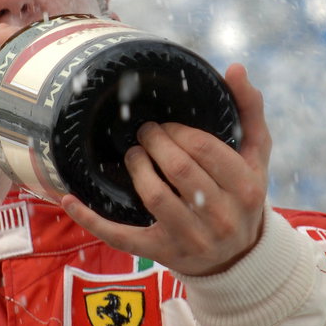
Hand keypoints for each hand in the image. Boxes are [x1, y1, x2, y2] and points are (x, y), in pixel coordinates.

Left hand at [62, 63, 272, 275]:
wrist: (239, 258)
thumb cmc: (242, 196)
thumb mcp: (255, 157)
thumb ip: (249, 112)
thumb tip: (236, 67)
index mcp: (248, 190)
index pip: (204, 148)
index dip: (178, 131)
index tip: (167, 126)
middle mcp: (223, 218)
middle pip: (179, 169)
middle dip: (155, 142)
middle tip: (146, 133)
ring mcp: (192, 239)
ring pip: (155, 196)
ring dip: (137, 167)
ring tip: (133, 154)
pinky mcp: (163, 252)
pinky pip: (121, 236)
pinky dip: (92, 219)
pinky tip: (70, 200)